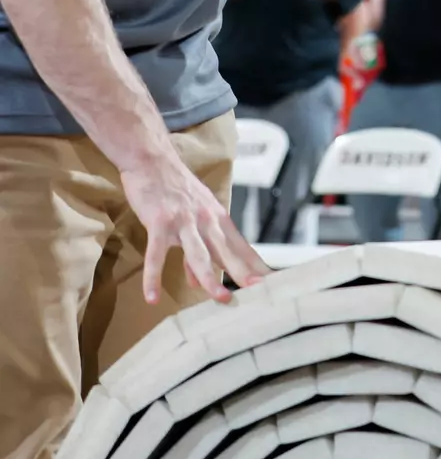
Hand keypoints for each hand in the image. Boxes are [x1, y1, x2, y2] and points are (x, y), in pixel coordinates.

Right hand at [120, 150, 269, 304]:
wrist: (153, 159)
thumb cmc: (175, 189)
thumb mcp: (193, 215)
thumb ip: (198, 248)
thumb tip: (196, 281)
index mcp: (218, 218)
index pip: (241, 246)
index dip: (255, 265)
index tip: (271, 283)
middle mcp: (206, 220)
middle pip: (227, 251)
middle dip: (243, 273)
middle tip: (259, 292)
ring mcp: (183, 221)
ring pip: (199, 254)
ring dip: (210, 277)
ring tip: (220, 298)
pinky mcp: (159, 222)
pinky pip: (156, 255)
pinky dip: (153, 276)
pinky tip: (151, 296)